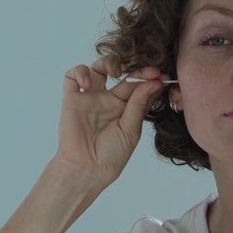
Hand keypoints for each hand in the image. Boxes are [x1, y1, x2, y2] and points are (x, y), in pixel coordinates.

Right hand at [52, 56, 165, 190]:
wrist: (87, 169)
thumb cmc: (111, 155)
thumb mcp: (131, 129)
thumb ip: (140, 103)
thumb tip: (154, 81)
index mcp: (125, 108)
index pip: (138, 86)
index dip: (149, 78)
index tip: (160, 75)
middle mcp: (108, 100)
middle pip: (122, 73)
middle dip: (136, 69)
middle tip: (147, 71)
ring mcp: (90, 98)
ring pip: (98, 68)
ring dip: (108, 62)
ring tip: (115, 72)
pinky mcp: (72, 98)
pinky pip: (72, 77)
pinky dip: (79, 72)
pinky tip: (88, 82)